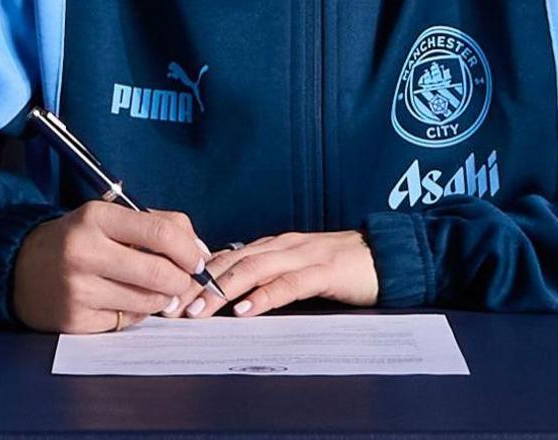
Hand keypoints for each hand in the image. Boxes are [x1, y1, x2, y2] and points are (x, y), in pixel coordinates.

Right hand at [11, 202, 211, 333]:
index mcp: (95, 217)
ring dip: (160, 298)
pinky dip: (135, 312)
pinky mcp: (76, 320)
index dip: (189, 250)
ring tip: (148, 289)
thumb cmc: (78, 241)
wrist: (22, 269)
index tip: (197, 260)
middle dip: (181, 280)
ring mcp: (78, 289)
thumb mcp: (109, 219)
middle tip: (181, 280)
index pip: (161, 232)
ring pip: (148, 301)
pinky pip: (129, 321)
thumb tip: (199, 251)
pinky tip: (119, 300)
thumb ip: (157, 225)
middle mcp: (84, 251)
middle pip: (159, 273)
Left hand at [177, 230, 377, 318]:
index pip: (224, 258)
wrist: (388, 255)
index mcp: (273, 245)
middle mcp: (282, 246)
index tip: (169, 296)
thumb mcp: (298, 269)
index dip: (194, 277)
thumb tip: (233, 294)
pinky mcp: (324, 272)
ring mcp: (302, 256)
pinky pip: (288, 283)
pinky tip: (245, 310)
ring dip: (221, 291)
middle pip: (230, 263)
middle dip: (197, 286)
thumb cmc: (343, 267)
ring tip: (198, 311)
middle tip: (172, 308)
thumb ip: (269, 276)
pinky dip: (264, 297)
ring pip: (252, 270)